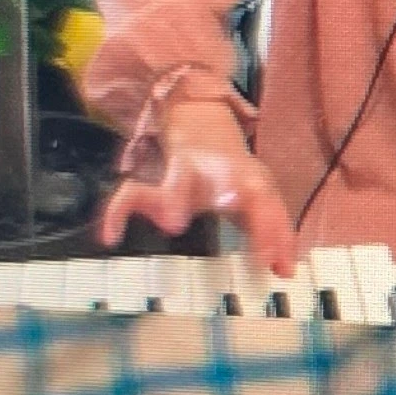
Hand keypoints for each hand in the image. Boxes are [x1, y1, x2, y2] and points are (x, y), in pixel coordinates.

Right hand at [98, 98, 300, 276]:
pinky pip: (131, 194)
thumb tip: (285, 272)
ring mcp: (184, 172)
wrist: (200, 122)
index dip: (271, 232)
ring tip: (172, 223)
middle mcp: (217, 172)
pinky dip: (118, 212)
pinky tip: (110, 236)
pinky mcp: (155, 178)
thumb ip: (275, 233)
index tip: (272, 265)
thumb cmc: (235, 174)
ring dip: (174, 200)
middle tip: (229, 214)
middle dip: (241, 204)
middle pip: (225, 183)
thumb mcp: (262, 197)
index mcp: (247, 178)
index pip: (265, 203)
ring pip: (176, 181)